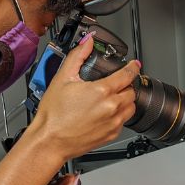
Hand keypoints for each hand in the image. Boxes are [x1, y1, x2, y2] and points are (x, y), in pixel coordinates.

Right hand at [30, 33, 139, 158]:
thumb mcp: (63, 78)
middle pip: (131, 91)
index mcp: (102, 91)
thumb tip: (87, 43)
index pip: (128, 75)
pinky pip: (123, 122)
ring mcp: (113, 123)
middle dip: (126, 84)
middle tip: (117, 83)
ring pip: (131, 108)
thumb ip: (77, 56)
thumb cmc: (54, 115)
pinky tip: (106, 112)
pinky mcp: (111, 135)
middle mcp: (111, 108)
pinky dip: (119, 115)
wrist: (50, 141)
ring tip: (112, 98)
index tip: (134, 65)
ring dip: (126, 100)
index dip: (133, 67)